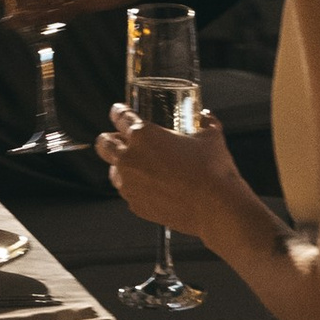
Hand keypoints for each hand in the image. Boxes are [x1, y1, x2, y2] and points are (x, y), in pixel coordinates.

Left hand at [98, 99, 243, 233]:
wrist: (216, 207)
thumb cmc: (212, 170)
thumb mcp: (210, 137)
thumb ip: (206, 123)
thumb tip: (207, 117)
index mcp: (143, 135)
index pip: (120, 117)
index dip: (118, 112)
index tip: (118, 112)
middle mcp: (129, 158)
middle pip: (103, 144)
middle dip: (109, 139)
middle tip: (120, 140)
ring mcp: (130, 185)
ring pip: (113, 171)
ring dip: (122, 167)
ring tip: (141, 168)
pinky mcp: (136, 206)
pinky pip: (129, 193)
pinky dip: (137, 188)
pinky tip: (154, 188)